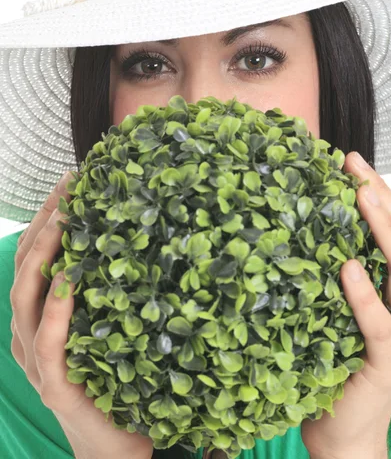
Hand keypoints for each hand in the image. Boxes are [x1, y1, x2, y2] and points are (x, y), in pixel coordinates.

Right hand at [10, 171, 152, 458]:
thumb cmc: (115, 379)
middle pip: (25, 268)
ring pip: (25, 299)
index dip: (47, 217)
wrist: (114, 446)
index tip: (71, 181)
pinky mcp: (53, 385)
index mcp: (39, 317)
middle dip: (44, 223)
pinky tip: (68, 282)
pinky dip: (55, 310)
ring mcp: (36, 360)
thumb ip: (109, 290)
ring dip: (43, 256)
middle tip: (69, 186)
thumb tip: (142, 239)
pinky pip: (49, 342)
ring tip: (63, 220)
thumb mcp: (107, 325)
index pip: (34, 257)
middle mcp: (28, 333)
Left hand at [301, 151, 390, 458]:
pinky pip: (380, 324)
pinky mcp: (389, 363)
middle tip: (354, 163)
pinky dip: (366, 295)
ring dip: (384, 232)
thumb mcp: (329, 310)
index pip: (390, 234)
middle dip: (381, 199)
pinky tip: (350, 268)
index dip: (377, 196)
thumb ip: (324, 274)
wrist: (342, 430)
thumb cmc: (331, 363)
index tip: (350, 162)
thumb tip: (295, 231)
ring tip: (361, 196)